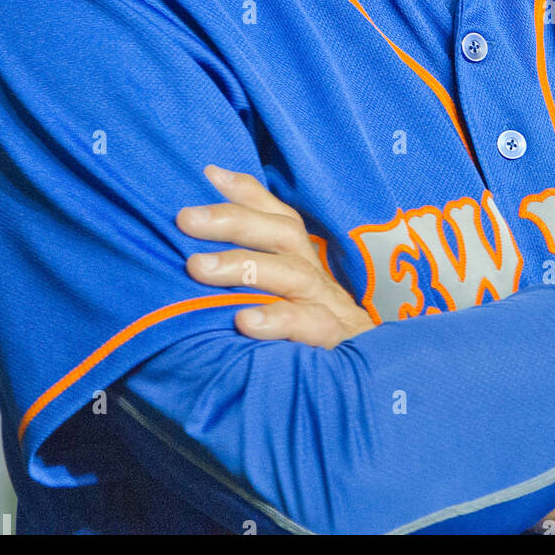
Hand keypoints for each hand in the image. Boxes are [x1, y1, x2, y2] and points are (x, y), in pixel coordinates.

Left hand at [176, 166, 374, 348]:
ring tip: (198, 267)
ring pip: (292, 274)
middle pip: (282, 234)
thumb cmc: (310, 333)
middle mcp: (314, 275)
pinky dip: (278, 319)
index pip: (277, 216)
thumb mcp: (280, 298)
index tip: (208, 174)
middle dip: (233, 221)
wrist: (368, 380)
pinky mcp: (336, 342)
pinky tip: (244, 320)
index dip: (247, 193)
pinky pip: (311, 326)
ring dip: (245, 266)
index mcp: (301, 260)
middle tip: (185, 218)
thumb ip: (248, 270)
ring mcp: (328, 306)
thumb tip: (200, 235)